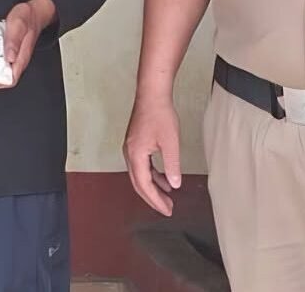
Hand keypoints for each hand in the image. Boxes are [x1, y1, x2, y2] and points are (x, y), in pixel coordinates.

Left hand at [0, 0, 55, 89]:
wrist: (34, 12)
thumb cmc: (27, 17)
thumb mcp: (18, 24)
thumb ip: (14, 40)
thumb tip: (10, 58)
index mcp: (21, 58)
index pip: (9, 80)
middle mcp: (16, 60)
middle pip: (1, 77)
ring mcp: (12, 56)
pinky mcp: (7, 50)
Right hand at [124, 95, 182, 216]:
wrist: (152, 94)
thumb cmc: (160, 114)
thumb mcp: (170, 143)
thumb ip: (172, 166)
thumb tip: (174, 184)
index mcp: (135, 155)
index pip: (144, 185)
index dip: (155, 200)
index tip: (166, 210)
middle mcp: (129, 153)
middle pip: (138, 183)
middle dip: (153, 198)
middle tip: (167, 209)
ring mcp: (131, 148)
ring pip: (140, 175)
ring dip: (153, 187)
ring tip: (168, 197)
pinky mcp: (136, 143)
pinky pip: (142, 165)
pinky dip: (152, 175)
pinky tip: (164, 179)